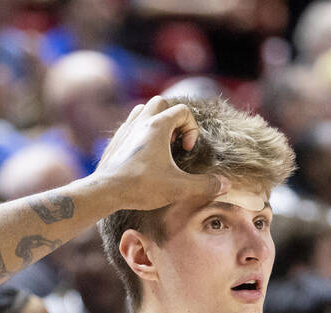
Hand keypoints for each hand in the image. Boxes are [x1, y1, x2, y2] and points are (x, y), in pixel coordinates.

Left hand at [93, 96, 227, 211]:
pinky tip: (143, 154)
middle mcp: (140, 122)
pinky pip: (130, 126)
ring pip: (142, 110)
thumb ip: (204, 185)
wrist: (104, 191)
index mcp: (157, 125)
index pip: (182, 111)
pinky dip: (140, 133)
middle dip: (173, 119)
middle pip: (161, 102)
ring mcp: (125, 130)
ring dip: (155, 122)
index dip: (191, 128)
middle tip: (174, 142)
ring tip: (160, 145)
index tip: (187, 150)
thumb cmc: (141, 186)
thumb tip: (226, 184)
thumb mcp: (179, 187)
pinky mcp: (114, 142)